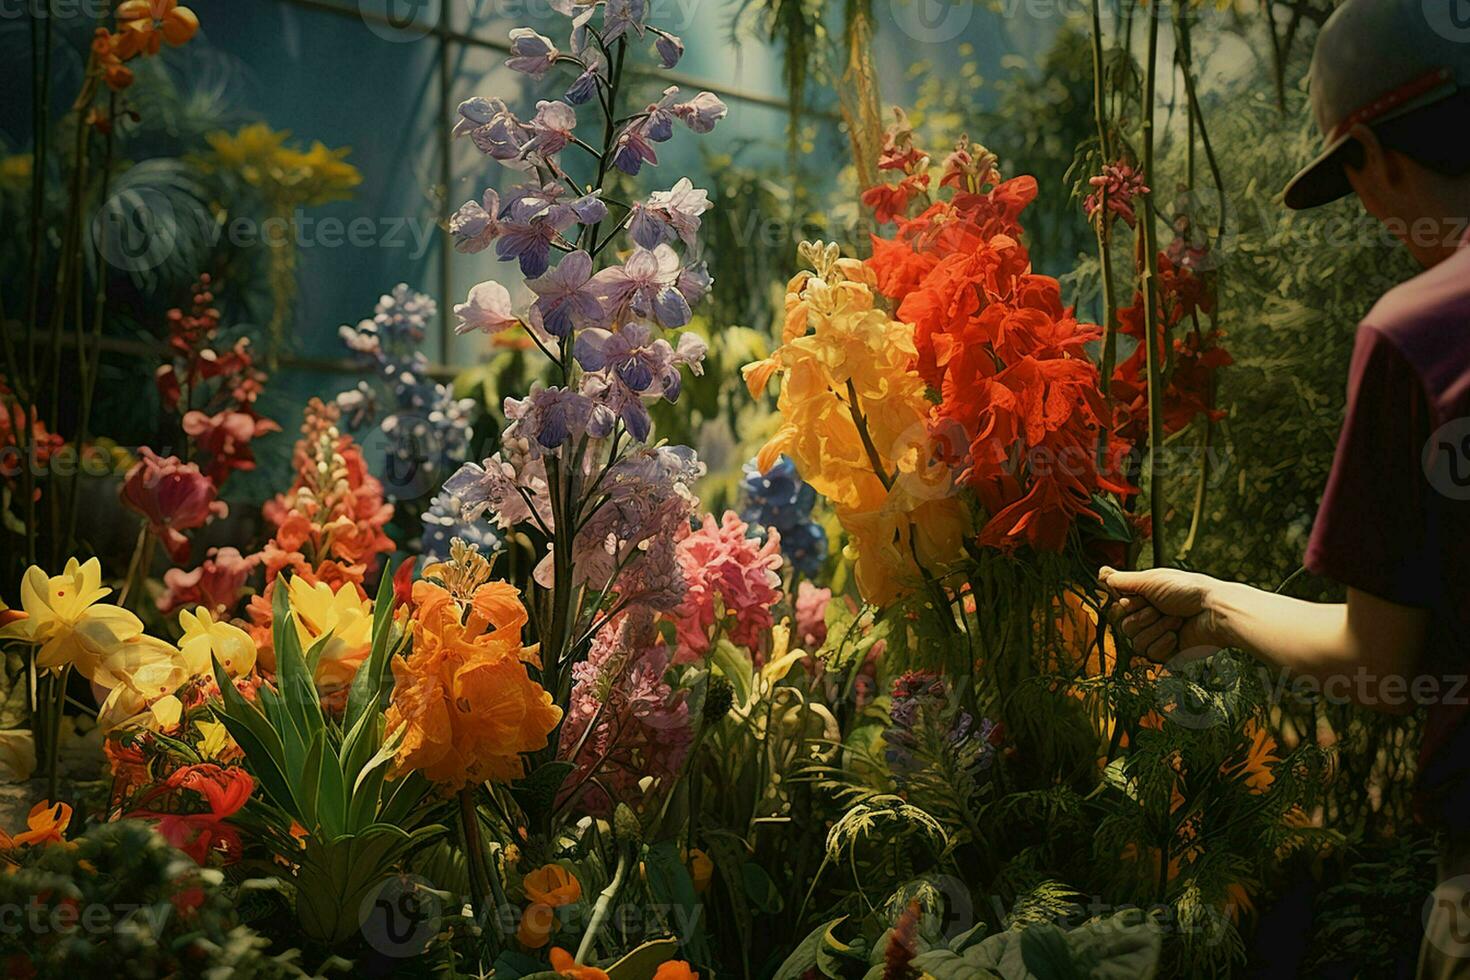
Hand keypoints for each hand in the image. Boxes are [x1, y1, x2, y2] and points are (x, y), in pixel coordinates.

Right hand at [1098, 566, 1226, 662]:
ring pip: (1136, 642)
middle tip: (1159, 609)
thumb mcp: (1151, 579)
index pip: (1117, 609)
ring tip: (1174, 620)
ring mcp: (1160, 635)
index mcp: (1145, 598)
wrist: (1215, 611)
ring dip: (1155, 629)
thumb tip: (1101, 573)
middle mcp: (1150, 616)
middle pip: (1124, 627)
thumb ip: (1122, 580)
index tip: (1136, 599)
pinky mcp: (1169, 653)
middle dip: (1141, 618)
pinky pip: (1151, 655)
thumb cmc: (1187, 590)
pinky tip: (1176, 635)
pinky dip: (1163, 643)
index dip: (1125, 606)